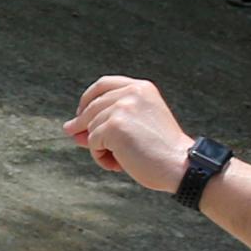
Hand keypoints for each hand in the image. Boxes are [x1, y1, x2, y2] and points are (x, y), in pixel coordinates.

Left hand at [65, 75, 195, 195]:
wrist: (180, 165)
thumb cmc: (160, 151)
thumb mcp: (136, 127)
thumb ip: (107, 121)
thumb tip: (70, 128)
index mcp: (141, 88)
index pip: (103, 84)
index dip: (87, 99)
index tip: (80, 113)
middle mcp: (132, 92)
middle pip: (91, 107)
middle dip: (82, 126)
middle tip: (78, 140)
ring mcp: (122, 107)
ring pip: (90, 128)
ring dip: (99, 147)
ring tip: (121, 159)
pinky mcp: (114, 125)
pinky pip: (92, 143)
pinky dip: (101, 157)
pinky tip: (119, 164)